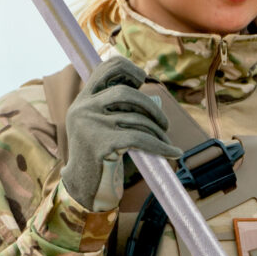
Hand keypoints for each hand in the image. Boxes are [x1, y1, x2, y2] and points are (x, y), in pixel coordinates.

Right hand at [60, 55, 176, 210]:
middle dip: (151, 107)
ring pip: (136, 118)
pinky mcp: (101, 143)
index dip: (128, 69)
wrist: (83, 187)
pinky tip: (173, 153)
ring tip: (165, 142)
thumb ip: (120, 109)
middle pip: (126, 92)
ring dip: (158, 132)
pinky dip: (161, 146)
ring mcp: (90, 124)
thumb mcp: (103, 126)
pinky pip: (140, 139)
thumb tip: (155, 99)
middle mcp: (83, 108)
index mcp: (83, 100)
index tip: (143, 81)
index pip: (105, 68)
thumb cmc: (100, 155)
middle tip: (164, 124)